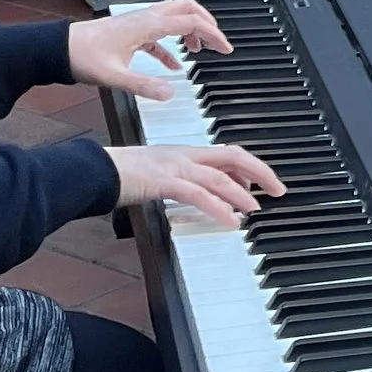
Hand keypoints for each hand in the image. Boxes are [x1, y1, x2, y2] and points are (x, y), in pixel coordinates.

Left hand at [66, 0, 229, 97]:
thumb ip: (145, 86)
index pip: (191, 22)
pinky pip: (161, 32)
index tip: (225, 48)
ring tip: (201, 49)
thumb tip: (171, 93)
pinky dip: (173, 44)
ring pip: (175, 16)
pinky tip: (174, 63)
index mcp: (148, 25)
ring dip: (192, 29)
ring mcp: (139, 22)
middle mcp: (147, 18)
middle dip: (208, 23)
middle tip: (219, 42)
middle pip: (188, 9)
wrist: (59, 48)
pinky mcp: (132, 31)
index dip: (213, 34)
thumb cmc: (83, 56)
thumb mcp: (116, 77)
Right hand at [110, 139, 283, 224]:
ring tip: (256, 208)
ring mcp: (174, 166)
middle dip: (260, 171)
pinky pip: (198, 193)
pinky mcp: (163, 181)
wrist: (94, 171)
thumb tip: (196, 196)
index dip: (249, 167)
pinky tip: (230, 219)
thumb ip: (178, 183)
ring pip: (219, 176)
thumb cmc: (118, 175)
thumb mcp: (155, 176)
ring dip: (241, 193)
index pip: (225, 154)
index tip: (261, 183)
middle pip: (233, 156)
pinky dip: (218, 206)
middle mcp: (183, 155)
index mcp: (183, 152)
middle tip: (278, 189)